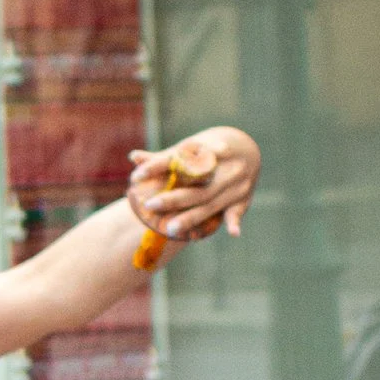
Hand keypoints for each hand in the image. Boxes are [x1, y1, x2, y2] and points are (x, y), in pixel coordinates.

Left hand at [124, 126, 260, 250]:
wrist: (247, 146)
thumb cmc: (207, 149)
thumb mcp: (189, 147)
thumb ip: (162, 158)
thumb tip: (132, 157)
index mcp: (207, 147)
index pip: (178, 159)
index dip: (156, 166)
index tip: (136, 176)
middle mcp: (223, 164)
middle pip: (194, 185)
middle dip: (172, 197)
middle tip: (148, 205)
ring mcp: (235, 181)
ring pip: (210, 201)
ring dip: (192, 216)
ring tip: (170, 229)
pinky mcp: (243, 196)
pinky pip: (239, 210)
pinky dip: (236, 220)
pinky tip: (233, 232)